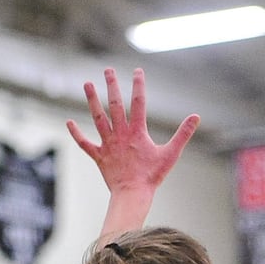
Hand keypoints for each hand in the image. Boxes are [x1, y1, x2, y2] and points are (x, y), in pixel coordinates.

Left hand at [66, 67, 199, 198]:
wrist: (133, 194)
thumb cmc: (153, 176)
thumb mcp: (171, 154)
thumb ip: (183, 134)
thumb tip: (196, 117)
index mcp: (137, 132)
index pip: (138, 102)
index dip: (138, 85)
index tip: (137, 71)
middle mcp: (120, 134)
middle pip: (115, 105)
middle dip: (111, 85)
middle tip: (108, 70)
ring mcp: (108, 144)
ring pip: (98, 118)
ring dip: (92, 100)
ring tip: (87, 83)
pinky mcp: (99, 156)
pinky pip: (85, 143)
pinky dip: (76, 133)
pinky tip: (68, 122)